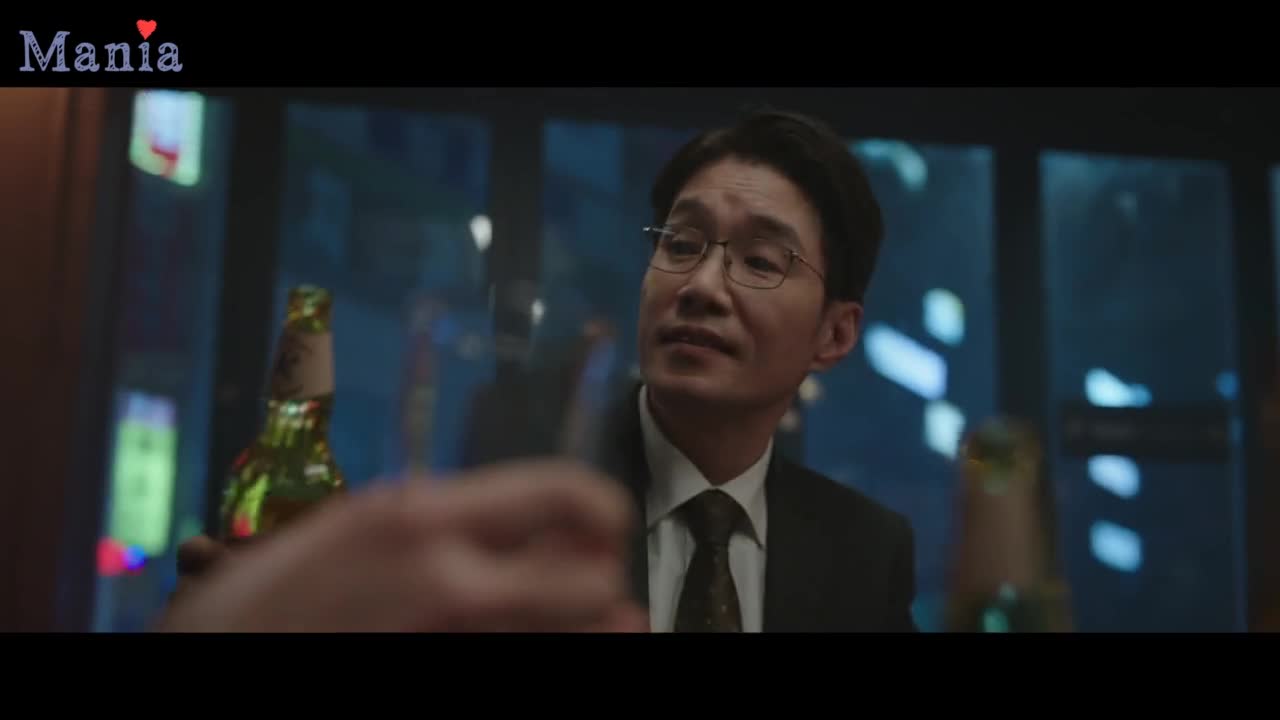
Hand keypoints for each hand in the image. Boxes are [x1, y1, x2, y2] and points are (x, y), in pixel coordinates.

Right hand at [155, 459, 646, 632]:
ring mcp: (446, 629)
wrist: (209, 646)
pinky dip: (545, 640)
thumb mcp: (352, 535)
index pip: (563, 494)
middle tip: (598, 593)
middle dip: (600, 586)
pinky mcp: (439, 658)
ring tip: (608, 622)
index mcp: (420, 516)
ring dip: (593, 624)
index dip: (601, 514)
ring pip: (571, 622)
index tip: (605, 534)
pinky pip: (523, 650)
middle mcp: (442, 574)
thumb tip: (527, 535)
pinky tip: (554, 637)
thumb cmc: (265, 601)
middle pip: (587, 579)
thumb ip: (436, 530)